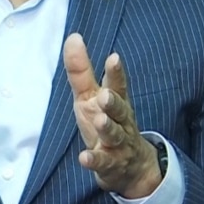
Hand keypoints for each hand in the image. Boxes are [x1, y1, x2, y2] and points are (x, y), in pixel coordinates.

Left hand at [63, 33, 161, 198]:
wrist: (130, 166)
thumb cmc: (106, 122)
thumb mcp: (91, 96)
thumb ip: (82, 70)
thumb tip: (73, 37)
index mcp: (116, 101)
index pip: (118, 84)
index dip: (116, 72)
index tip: (113, 57)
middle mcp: (120, 120)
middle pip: (119, 109)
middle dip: (113, 102)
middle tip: (105, 95)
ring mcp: (117, 143)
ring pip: (114, 135)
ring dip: (107, 128)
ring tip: (99, 120)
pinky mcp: (110, 164)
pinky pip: (103, 162)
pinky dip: (94, 159)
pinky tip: (85, 157)